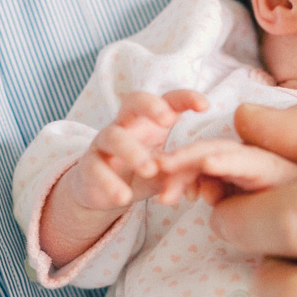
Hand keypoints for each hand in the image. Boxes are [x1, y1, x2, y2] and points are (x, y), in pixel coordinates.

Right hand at [40, 89, 207, 265]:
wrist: (108, 192)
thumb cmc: (145, 172)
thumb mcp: (169, 171)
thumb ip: (188, 170)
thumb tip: (207, 178)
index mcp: (150, 121)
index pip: (167, 100)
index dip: (184, 98)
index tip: (205, 105)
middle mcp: (126, 124)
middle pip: (133, 101)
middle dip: (150, 106)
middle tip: (167, 119)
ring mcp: (105, 143)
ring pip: (113, 136)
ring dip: (132, 152)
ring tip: (150, 170)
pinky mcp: (89, 166)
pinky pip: (95, 169)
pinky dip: (110, 183)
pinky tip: (124, 197)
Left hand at [157, 138, 296, 204]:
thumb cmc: (282, 226)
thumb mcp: (241, 212)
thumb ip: (220, 198)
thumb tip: (202, 192)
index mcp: (241, 168)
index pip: (204, 161)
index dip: (179, 169)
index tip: (160, 190)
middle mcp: (254, 160)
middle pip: (209, 152)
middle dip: (178, 161)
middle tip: (152, 172)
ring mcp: (267, 162)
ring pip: (224, 152)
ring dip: (192, 159)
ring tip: (167, 166)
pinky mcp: (279, 169)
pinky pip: (249, 162)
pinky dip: (226, 160)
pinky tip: (208, 163)